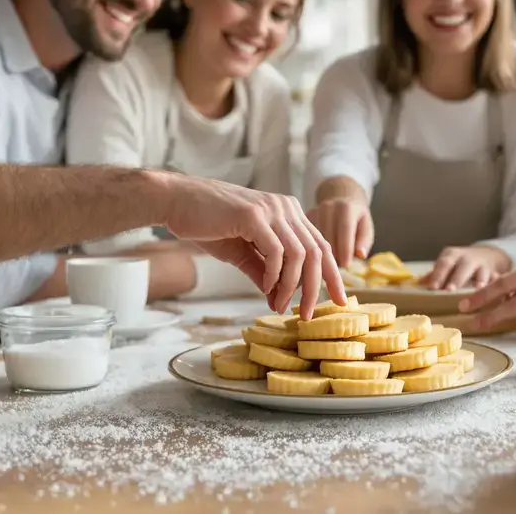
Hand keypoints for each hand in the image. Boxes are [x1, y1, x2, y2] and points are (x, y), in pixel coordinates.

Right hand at [158, 173, 344, 319]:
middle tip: (309, 314)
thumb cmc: (206, 224)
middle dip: (317, 287)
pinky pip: (277, 252)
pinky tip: (266, 288)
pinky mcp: (253, 216)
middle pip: (317, 251)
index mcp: (288, 212)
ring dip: (292, 286)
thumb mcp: (241, 252)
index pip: (320, 246)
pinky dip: (275, 275)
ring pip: (300, 255)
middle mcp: (285, 207)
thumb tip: (278, 299)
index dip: (331, 274)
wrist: (176, 201)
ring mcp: (271, 209)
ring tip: (281, 305)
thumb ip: (262, 271)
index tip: (339, 300)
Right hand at [306, 195, 373, 266]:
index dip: (345, 249)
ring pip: (315, 239)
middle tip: (339, 267)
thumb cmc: (356, 218)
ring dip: (323, 255)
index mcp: (346, 208)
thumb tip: (360, 254)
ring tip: (330, 264)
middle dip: (334, 255)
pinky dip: (313, 250)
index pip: (345, 229)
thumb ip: (364, 241)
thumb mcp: (366, 227)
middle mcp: (328, 207)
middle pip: (328, 236)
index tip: (346, 265)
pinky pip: (307, 238)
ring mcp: (314, 211)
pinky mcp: (305, 218)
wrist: (341, 199)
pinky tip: (319, 258)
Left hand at [424, 245, 511, 290]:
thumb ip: (435, 275)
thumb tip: (417, 285)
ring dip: (480, 281)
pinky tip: (498, 293)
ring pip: (481, 272)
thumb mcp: (447, 264)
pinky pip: (497, 279)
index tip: (433, 287)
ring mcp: (483, 265)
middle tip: (450, 290)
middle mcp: (467, 258)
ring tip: (478, 290)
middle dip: (456, 278)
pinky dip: (497, 285)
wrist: (488, 255)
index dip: (438, 274)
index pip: (443, 264)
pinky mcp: (496, 272)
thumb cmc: (460, 264)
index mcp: (452, 255)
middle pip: (462, 266)